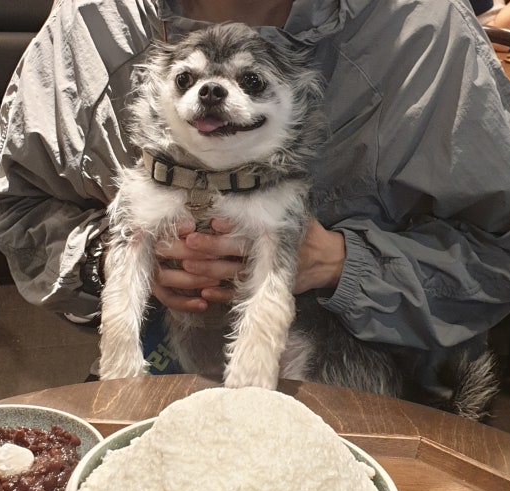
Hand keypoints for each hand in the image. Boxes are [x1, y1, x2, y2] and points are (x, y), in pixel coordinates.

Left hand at [151, 216, 344, 311]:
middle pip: (230, 253)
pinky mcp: (261, 290)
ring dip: (206, 272)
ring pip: (229, 275)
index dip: (226, 228)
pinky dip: (222, 295)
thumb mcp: (296, 213)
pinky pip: (238, 295)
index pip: (244, 231)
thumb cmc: (304, 232)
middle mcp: (264, 254)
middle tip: (184, 243)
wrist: (325, 263)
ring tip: (183, 268)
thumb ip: (274, 203)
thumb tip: (257, 176)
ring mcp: (262, 275)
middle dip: (205, 249)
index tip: (206, 224)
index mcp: (271, 233)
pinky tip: (204, 293)